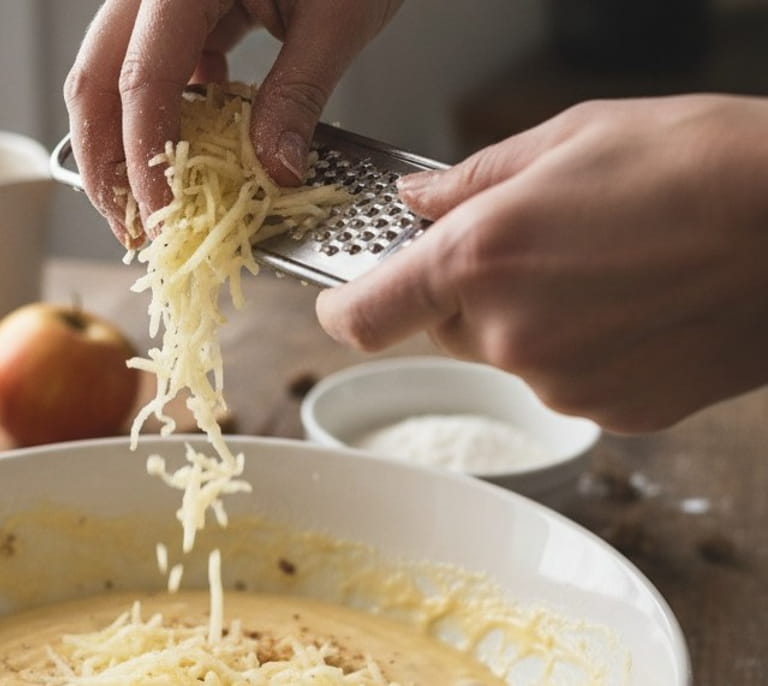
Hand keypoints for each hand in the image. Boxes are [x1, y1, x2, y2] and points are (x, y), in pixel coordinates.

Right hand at [64, 0, 402, 246]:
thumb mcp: (338, 15)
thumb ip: (299, 93)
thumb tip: (273, 170)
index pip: (141, 82)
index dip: (145, 160)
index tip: (163, 220)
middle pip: (96, 82)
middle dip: (106, 164)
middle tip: (131, 229)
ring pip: (113, 77)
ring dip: (124, 146)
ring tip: (149, 206)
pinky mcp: (181, 9)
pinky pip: (151, 67)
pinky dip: (162, 116)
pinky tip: (190, 149)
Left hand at [316, 94, 767, 432]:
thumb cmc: (697, 164)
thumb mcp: (569, 138)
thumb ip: (471, 180)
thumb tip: (417, 201)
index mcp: (478, 260)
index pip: (362, 317)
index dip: (341, 308)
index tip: (341, 296)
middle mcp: (508, 334)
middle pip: (442, 329)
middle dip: (462, 293)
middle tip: (525, 245)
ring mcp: (561, 382)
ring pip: (507, 353)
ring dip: (529, 318)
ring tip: (601, 266)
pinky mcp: (611, 412)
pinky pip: (564, 379)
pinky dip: (580, 348)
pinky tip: (632, 304)